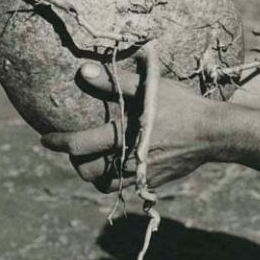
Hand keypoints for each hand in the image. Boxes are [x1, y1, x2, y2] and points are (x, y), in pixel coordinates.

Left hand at [41, 62, 259, 192]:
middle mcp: (128, 160)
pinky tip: (118, 166)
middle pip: (87, 171)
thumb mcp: (149, 89)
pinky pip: (124, 188)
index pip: (79, 145)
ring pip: (104, 185)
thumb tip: (83, 71)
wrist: (213, 134)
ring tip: (94, 160)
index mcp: (123, 135)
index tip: (45, 139)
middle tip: (76, 149)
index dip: (58, 142)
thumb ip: (113, 82)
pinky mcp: (152, 183)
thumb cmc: (181, 106)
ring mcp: (140, 175)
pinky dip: (115, 180)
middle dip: (76, 161)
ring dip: (94, 174)